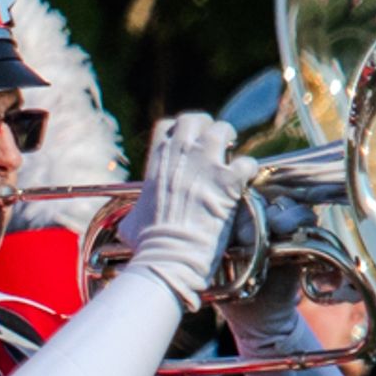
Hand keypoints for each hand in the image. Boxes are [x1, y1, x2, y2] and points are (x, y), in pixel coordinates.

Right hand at [113, 113, 255, 301]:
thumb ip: (135, 212)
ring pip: (223, 130)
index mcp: (157, 161)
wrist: (168, 255)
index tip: (187, 143)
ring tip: (232, 157)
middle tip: (215, 144)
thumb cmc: (147, 243)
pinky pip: (247, 163)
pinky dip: (248, 171)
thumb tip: (126, 223)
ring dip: (229, 141)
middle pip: (196, 119)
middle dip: (207, 128)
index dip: (179, 130)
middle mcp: (181, 154)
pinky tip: (245, 183)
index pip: (168, 126)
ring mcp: (206, 164)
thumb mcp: (130, 222)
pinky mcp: (228, 181)